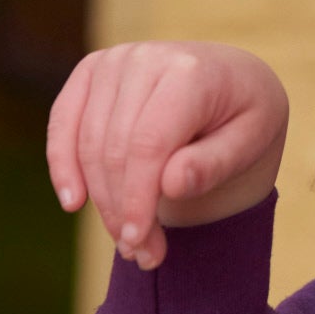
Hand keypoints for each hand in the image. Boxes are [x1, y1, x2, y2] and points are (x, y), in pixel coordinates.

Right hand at [46, 42, 288, 269]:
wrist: (233, 81)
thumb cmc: (245, 117)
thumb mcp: (251, 142)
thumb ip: (214, 164)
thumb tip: (170, 184)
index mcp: (190, 71)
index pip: (149, 144)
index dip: (138, 198)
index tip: (141, 243)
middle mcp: (145, 58)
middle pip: (114, 149)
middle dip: (122, 210)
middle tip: (145, 255)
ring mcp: (113, 61)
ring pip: (87, 143)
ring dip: (101, 201)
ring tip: (128, 243)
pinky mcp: (92, 71)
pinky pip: (63, 122)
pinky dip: (63, 164)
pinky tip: (74, 202)